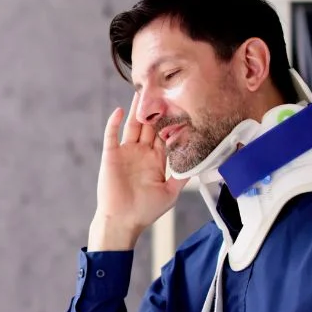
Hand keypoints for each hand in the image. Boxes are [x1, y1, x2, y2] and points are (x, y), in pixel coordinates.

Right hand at [89, 96, 186, 250]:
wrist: (123, 220)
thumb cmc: (146, 210)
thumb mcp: (171, 193)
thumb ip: (183, 177)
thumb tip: (201, 162)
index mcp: (156, 160)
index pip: (165, 135)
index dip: (172, 122)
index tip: (180, 105)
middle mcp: (142, 153)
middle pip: (149, 126)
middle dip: (155, 110)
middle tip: (162, 90)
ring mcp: (126, 152)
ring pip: (132, 126)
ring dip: (137, 111)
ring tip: (142, 93)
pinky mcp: (111, 155)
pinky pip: (111, 135)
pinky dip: (114, 122)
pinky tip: (121, 111)